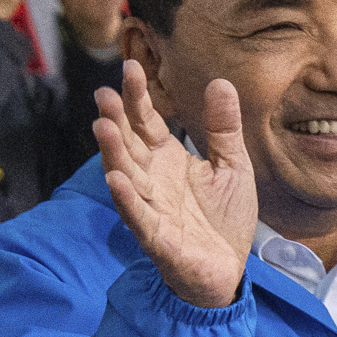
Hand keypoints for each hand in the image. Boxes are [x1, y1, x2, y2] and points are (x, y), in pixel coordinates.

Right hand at [97, 62, 259, 307]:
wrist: (229, 269)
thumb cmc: (224, 219)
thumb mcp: (233, 166)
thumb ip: (224, 128)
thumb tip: (220, 81)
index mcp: (167, 159)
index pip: (146, 122)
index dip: (137, 97)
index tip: (131, 67)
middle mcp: (152, 179)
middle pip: (128, 145)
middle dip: (116, 121)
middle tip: (105, 94)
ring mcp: (151, 208)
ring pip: (126, 176)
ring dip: (113, 154)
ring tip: (103, 127)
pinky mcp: (157, 239)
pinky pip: (138, 217)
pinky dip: (127, 200)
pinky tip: (116, 180)